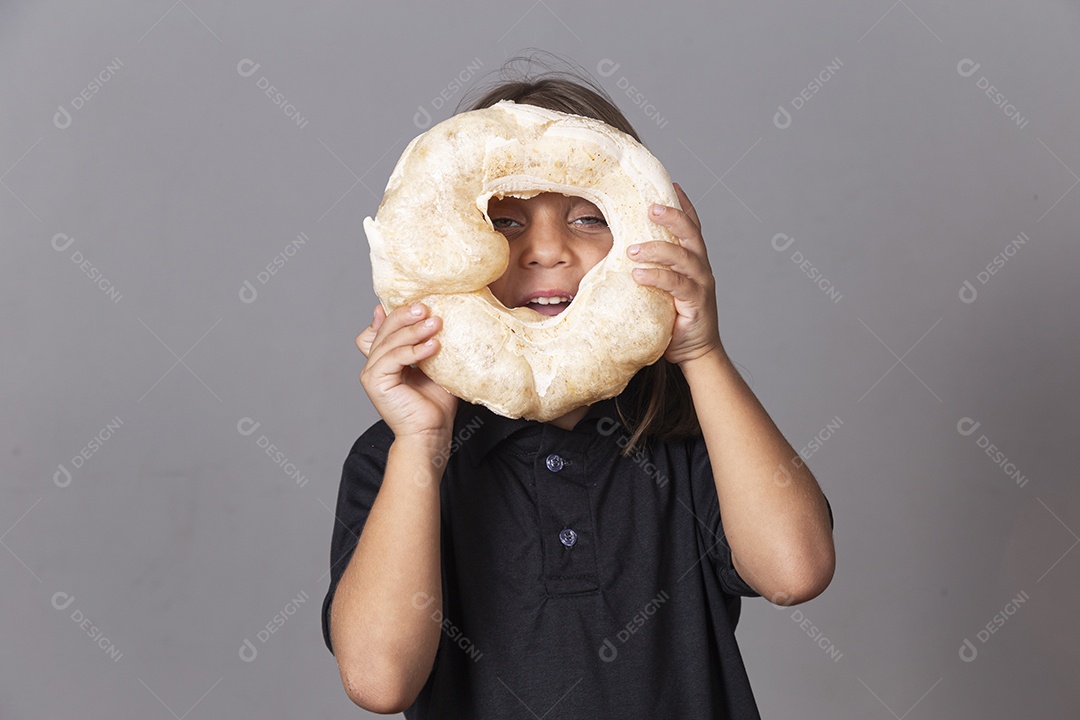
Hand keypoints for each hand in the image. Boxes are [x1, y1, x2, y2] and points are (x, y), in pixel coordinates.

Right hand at [357, 303, 457, 447]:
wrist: (431, 434)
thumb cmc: (436, 404)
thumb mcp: (435, 365)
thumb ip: (427, 343)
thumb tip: (431, 318)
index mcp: (385, 358)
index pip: (383, 326)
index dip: (395, 313)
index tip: (418, 303)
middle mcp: (374, 363)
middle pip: (385, 329)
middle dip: (406, 315)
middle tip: (427, 308)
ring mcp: (372, 372)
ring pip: (390, 341)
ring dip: (414, 330)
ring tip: (436, 323)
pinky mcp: (375, 382)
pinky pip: (393, 357)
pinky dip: (413, 350)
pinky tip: (433, 346)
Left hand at [628, 182, 725, 366]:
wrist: (695, 351)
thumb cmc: (674, 317)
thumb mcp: (660, 288)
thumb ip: (649, 269)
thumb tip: (617, 254)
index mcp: (692, 258)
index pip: (691, 225)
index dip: (683, 204)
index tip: (670, 184)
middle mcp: (700, 266)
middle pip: (690, 232)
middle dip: (671, 216)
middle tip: (649, 206)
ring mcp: (700, 283)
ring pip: (683, 256)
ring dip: (657, 248)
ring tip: (632, 249)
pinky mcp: (696, 302)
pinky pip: (676, 284)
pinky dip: (657, 276)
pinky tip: (638, 274)